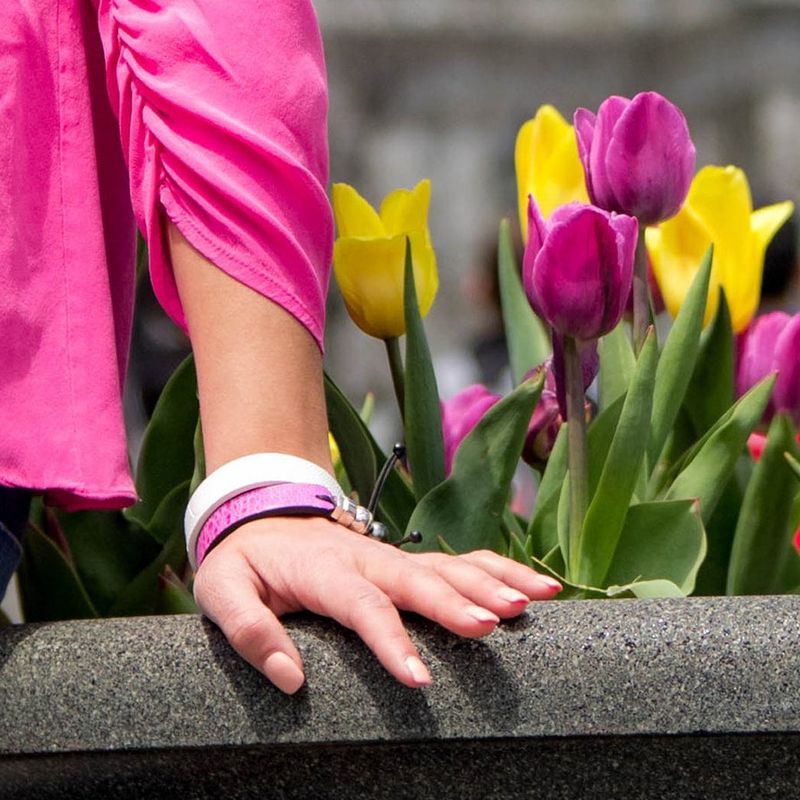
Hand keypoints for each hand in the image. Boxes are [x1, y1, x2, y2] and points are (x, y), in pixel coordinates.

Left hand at [193, 516, 561, 693]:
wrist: (263, 512)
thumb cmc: (246, 560)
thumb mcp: (221, 591)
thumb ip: (248, 630)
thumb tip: (290, 679)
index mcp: (324, 568)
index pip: (362, 603)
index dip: (391, 638)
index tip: (419, 678)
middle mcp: (368, 557)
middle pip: (419, 578)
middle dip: (457, 602)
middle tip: (494, 625)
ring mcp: (394, 556)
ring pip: (451, 565)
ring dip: (492, 580)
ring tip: (533, 601)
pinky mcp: (410, 560)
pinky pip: (461, 561)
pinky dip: (500, 569)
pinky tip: (537, 586)